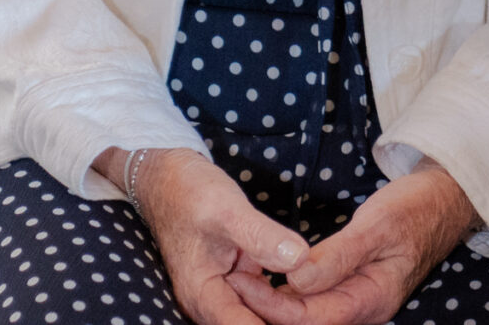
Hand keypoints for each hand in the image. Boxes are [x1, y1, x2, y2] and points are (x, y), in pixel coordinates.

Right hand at [126, 148, 310, 324]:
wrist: (168, 178)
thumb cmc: (190, 192)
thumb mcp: (227, 209)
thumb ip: (261, 236)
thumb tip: (300, 261)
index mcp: (203, 295)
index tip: (307, 318)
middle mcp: (211, 302)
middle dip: (285, 319)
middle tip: (320, 310)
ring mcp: (223, 291)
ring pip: (260, 316)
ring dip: (285, 312)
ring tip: (319, 303)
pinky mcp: (236, 280)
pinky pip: (262, 299)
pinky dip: (282, 297)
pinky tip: (307, 290)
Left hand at [226, 166, 478, 324]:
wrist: (445, 198)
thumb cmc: (414, 206)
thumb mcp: (377, 224)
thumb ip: (337, 255)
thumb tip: (295, 279)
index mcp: (373, 299)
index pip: (312, 317)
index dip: (273, 305)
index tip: (241, 282)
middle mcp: (365, 308)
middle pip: (308, 322)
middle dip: (268, 308)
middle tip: (231, 284)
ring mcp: (361, 299)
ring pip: (310, 313)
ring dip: (276, 302)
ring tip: (240, 282)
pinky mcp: (355, 286)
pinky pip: (317, 300)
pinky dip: (290, 293)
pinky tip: (267, 279)